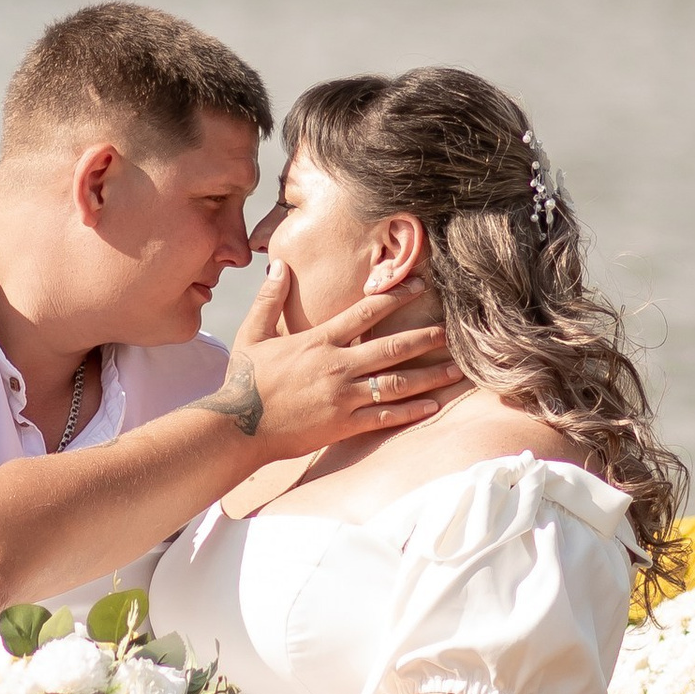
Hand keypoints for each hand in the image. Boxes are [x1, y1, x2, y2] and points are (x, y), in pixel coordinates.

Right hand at [193, 258, 461, 454]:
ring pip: (396, 383)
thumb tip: (277, 266)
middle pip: (392, 347)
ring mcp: (343, 397)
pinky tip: (432, 406)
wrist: (238, 427)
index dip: (395, 296)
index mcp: (319, 341)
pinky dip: (410, 411)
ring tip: (457, 370)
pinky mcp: (343, 425)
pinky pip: (384, 417)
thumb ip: (268, 300)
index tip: (419, 285)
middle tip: (453, 332)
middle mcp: (337, 365)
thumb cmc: (243, 382)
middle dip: (426, 338)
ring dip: (429, 376)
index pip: (365, 312)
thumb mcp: (251, 335)